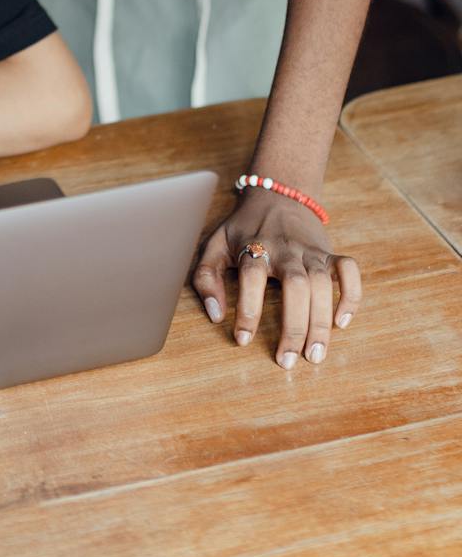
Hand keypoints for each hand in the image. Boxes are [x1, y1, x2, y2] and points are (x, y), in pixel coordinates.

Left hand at [193, 188, 361, 368]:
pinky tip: (342, 321)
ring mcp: (311, 251)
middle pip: (295, 286)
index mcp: (255, 246)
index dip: (248, 309)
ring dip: (320, 321)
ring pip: (322, 284)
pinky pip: (349, 270)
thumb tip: (216, 316)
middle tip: (287, 361)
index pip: (252, 277)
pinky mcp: (330, 253)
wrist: (277, 195)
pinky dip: (350, 294)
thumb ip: (206, 277)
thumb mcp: (214, 244)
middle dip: (293, 326)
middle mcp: (286, 249)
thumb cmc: (242, 228)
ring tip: (314, 355)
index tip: (243, 340)